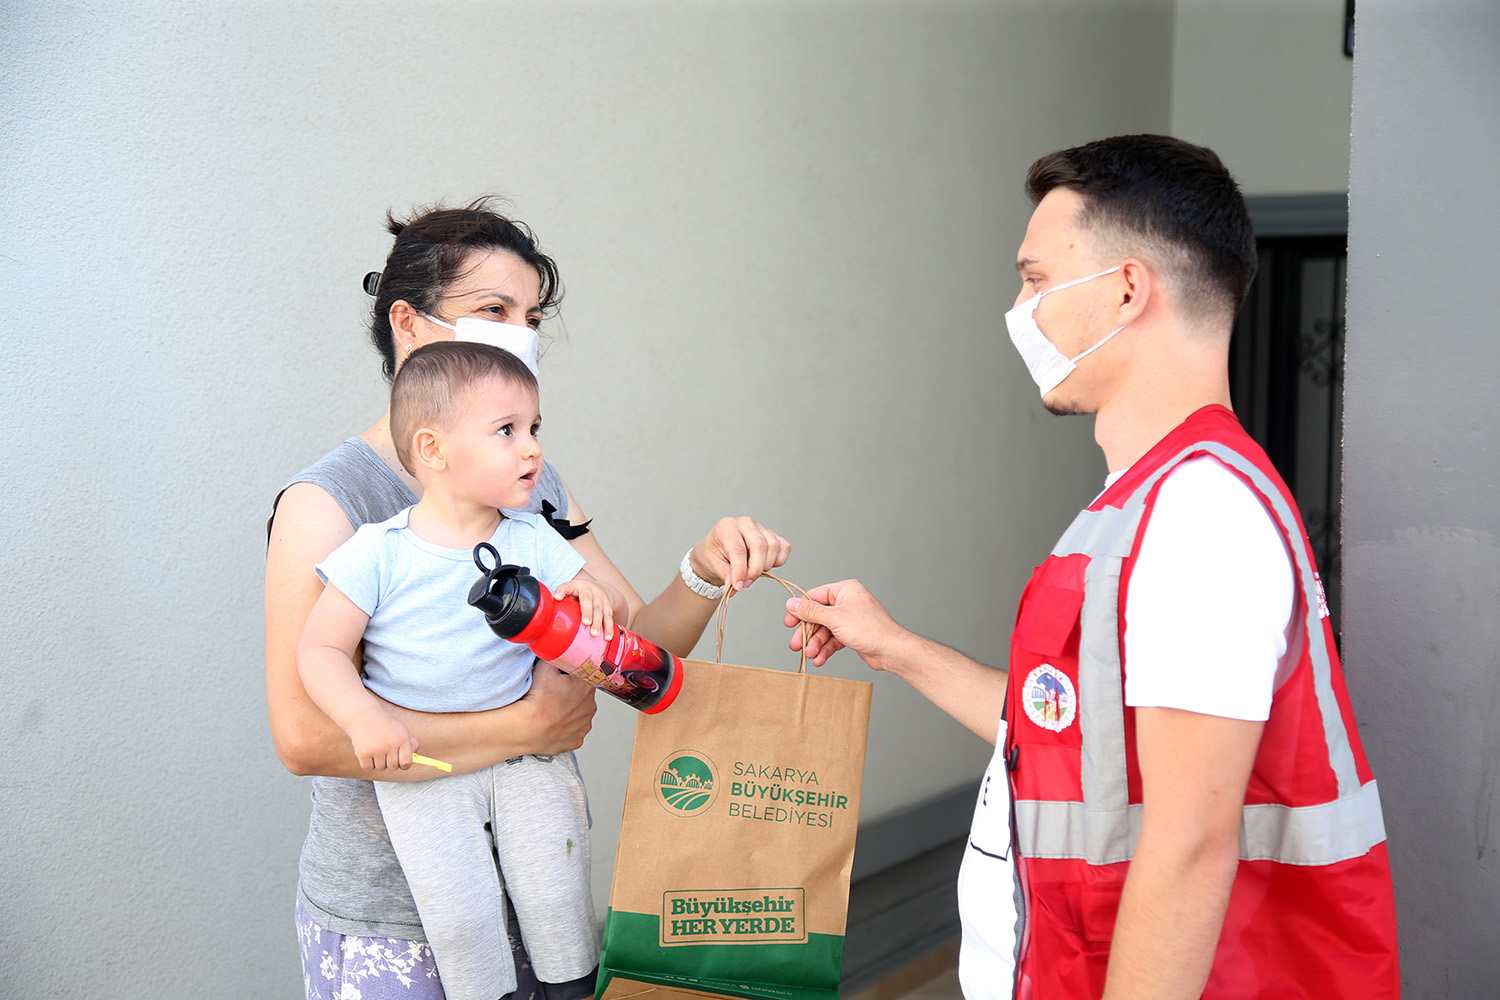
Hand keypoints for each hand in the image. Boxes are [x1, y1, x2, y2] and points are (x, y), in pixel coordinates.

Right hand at [345, 706, 417, 771]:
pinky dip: (366, 763)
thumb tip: (414, 758)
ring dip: (377, 762)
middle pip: (393, 767)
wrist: (363, 714)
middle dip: (389, 762)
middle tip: (384, 752)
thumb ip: (411, 743)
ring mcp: (377, 749)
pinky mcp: (364, 753)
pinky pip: (368, 768)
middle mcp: (391, 744)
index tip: (400, 762)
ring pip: (380, 768)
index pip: (406, 762)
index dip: (404, 765)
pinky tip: (367, 752)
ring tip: (375, 749)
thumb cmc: (384, 724)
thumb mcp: (401, 729)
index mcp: (402, 739)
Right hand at [520, 661, 597, 753]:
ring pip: (578, 715)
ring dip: (568, 712)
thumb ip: (557, 657)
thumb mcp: (546, 666)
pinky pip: (572, 732)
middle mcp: (590, 707)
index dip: (570, 678)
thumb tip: (558, 653)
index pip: (582, 677)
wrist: (526, 727)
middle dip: (570, 695)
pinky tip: (553, 724)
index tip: (560, 681)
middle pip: (582, 696)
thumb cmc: (536, 699)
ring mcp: (584, 726)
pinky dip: (564, 729)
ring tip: (551, 711)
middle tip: (552, 696)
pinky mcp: (576, 740)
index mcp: (587, 687)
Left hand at [554, 577, 618, 637]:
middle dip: (587, 611)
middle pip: (588, 600)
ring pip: (600, 609)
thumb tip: (544, 621)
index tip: (557, 597)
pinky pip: (610, 617)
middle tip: (585, 622)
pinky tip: (607, 637)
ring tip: (595, 634)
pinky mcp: (609, 605)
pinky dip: (609, 628)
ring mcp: (601, 597)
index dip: (561, 591)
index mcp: (576, 586)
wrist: (603, 589)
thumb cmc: (580, 594)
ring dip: (599, 622)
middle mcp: (589, 590)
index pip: (567, 586)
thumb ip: (562, 603)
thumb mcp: (571, 593)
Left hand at [691, 516, 791, 592]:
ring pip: (774, 546)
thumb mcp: (714, 565)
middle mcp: (745, 523)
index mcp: (727, 526)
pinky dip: (778, 561)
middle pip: (760, 546)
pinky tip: (765, 565)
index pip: (739, 549)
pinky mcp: (772, 535)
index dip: (740, 570)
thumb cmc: (715, 554)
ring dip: (766, 566)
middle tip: (746, 583)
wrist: (718, 550)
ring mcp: (760, 527)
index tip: (738, 586)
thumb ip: (727, 575)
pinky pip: (784, 548)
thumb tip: (736, 587)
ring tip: (752, 573)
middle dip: (755, 569)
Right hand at [783, 579, 904, 667]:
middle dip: (807, 633)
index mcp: (844, 590)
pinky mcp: (852, 633)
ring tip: (811, 656)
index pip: (814, 597)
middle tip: (796, 645)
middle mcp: (847, 602)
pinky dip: (826, 649)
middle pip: (818, 616)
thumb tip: (791, 603)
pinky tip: (820, 659)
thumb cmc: (870, 629)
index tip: (788, 623)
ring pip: (825, 630)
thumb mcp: (835, 619)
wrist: (891, 651)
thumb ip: (811, 611)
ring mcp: (849, 618)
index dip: (799, 611)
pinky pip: (833, 639)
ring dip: (816, 644)